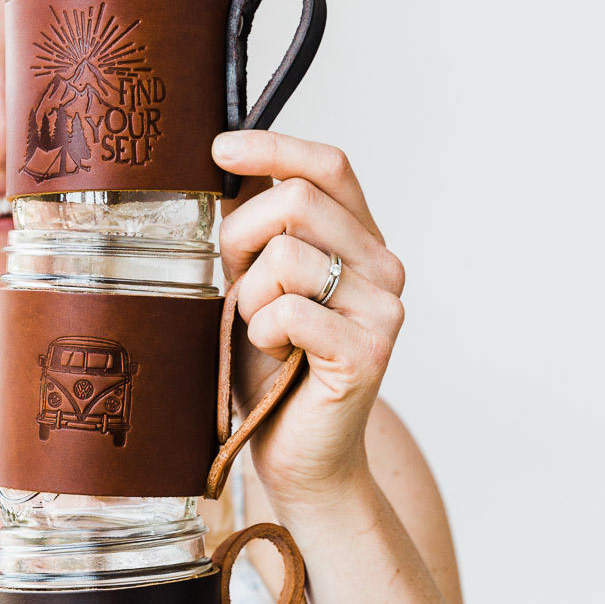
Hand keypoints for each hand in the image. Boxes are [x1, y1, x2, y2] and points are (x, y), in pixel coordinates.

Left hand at [213, 130, 405, 513]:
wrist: (300, 457)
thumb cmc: (271, 373)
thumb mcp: (254, 287)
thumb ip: (257, 235)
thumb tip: (227, 167)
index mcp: (360, 242)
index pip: (327, 166)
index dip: (274, 146)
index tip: (220, 149)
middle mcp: (384, 266)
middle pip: (296, 202)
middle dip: (242, 241)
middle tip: (238, 293)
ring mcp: (384, 308)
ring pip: (286, 257)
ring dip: (251, 300)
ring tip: (263, 336)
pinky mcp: (369, 349)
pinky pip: (289, 311)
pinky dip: (263, 333)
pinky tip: (276, 356)